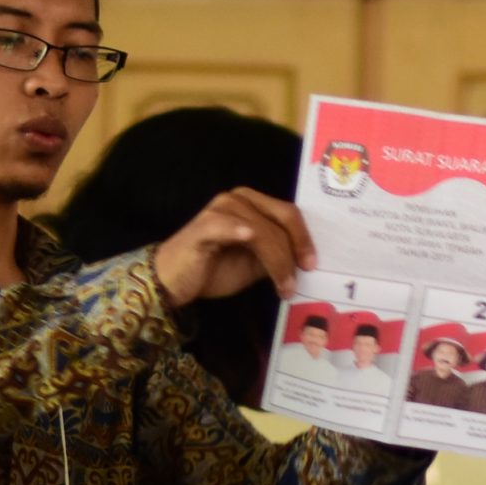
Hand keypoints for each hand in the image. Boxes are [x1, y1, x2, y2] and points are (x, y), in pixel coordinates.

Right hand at [152, 191, 314, 306]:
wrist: (173, 281)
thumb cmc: (213, 270)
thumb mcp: (255, 264)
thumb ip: (277, 255)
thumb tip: (304, 262)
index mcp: (253, 203)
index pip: (288, 214)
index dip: (305, 238)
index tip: (313, 264)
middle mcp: (239, 199)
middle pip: (281, 218)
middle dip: (295, 249)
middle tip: (302, 275)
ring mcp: (220, 209)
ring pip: (262, 230)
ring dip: (277, 260)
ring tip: (283, 286)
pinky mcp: (204, 225)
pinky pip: (226, 225)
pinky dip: (238, 230)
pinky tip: (248, 237)